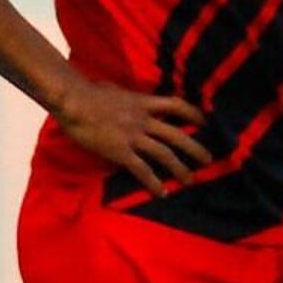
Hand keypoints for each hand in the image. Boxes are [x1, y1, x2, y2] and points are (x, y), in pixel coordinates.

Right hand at [54, 74, 208, 192]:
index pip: (176, 105)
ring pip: (164, 154)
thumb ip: (125, 96)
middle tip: (208, 159)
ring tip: (190, 179)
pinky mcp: (121, 152)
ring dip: (179, 168)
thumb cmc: (88, 92)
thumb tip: (123, 94)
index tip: (205, 121)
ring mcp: (133, 136)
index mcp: (142, 102)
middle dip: (194, 148)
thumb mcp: (114, 89)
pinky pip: (141, 170)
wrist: (74, 101)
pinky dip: (153, 183)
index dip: (193, 113)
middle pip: (176, 134)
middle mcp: (143, 120)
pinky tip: (161, 193)